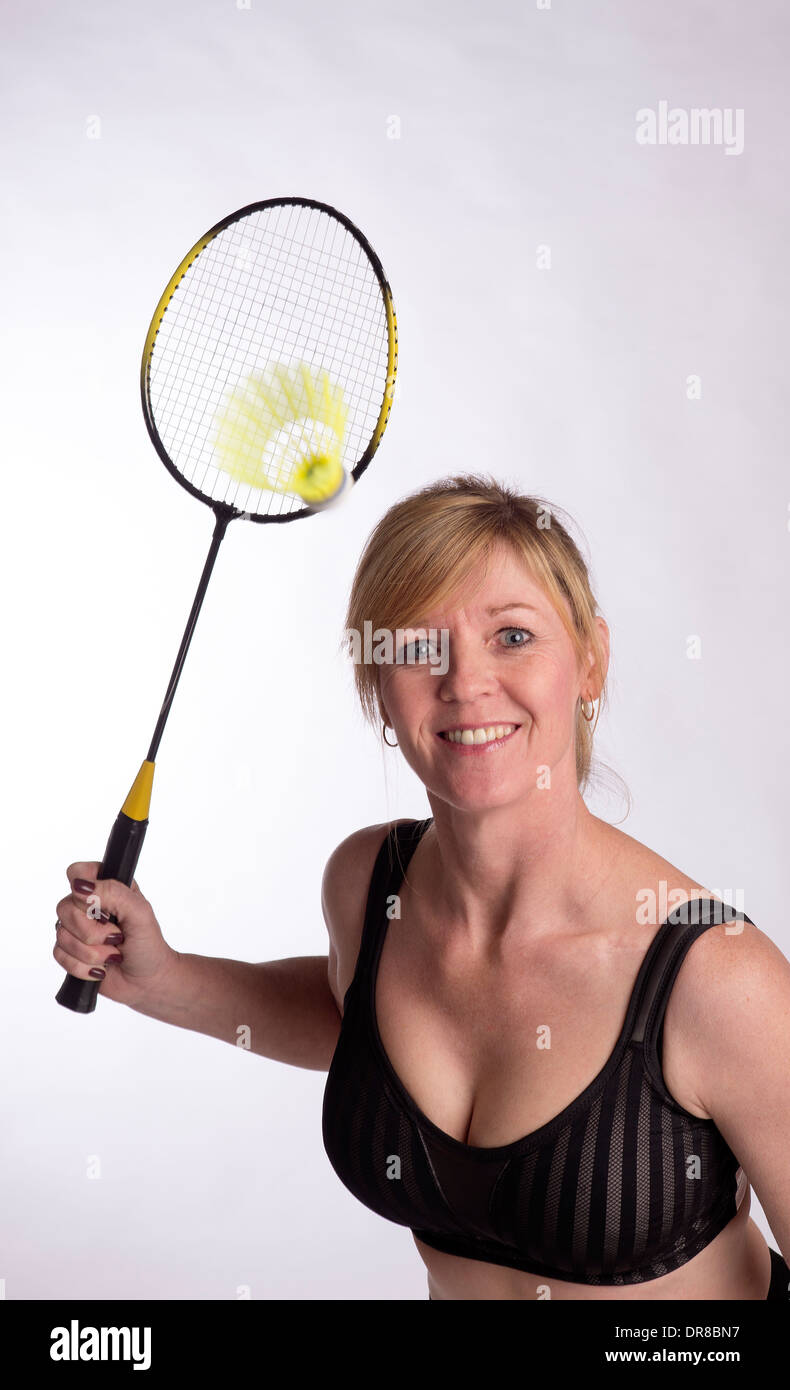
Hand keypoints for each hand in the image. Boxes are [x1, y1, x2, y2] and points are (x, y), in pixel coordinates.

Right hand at [54, 863, 178, 1007]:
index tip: (105, 910)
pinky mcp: (69, 952)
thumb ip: (114, 893)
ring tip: (113, 955)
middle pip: (64, 907)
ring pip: (61, 935)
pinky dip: (84, 967)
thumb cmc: (148, 944)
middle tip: (117, 937)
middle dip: (93, 932)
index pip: (77, 872)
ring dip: (92, 953)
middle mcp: (86, 905)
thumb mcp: (140, 913)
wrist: (147, 981)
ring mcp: (76, 928)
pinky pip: (60, 956)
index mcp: (106, 887)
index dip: (84, 892)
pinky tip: (101, 967)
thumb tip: (81, 887)